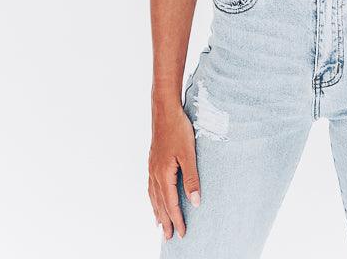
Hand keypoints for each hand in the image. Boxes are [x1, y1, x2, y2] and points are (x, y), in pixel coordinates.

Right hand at [148, 106, 200, 240]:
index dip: (177, 219)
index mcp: (164, 174)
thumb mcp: (189, 153)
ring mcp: (152, 167)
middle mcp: (155, 173)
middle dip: (165, 220)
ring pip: (153, 195)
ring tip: (159, 224)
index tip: (182, 233)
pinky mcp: (153, 160)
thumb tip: (195, 202)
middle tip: (169, 237)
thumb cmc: (178, 129)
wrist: (164, 110)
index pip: (171, 203)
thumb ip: (192, 178)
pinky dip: (153, 197)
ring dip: (157, 211)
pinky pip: (151, 186)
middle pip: (159, 203)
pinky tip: (155, 197)